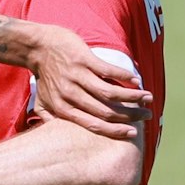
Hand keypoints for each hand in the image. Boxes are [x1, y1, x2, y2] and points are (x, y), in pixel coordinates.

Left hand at [28, 26, 150, 140]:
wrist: (36, 47)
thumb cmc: (42, 76)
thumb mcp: (41, 103)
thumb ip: (51, 120)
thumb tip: (60, 138)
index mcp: (63, 109)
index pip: (94, 125)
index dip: (115, 131)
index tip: (133, 133)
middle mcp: (71, 95)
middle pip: (106, 111)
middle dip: (130, 116)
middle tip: (146, 116)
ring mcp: (78, 76)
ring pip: (110, 93)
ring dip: (132, 97)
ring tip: (148, 98)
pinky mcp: (83, 59)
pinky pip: (108, 70)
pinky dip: (124, 76)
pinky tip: (136, 80)